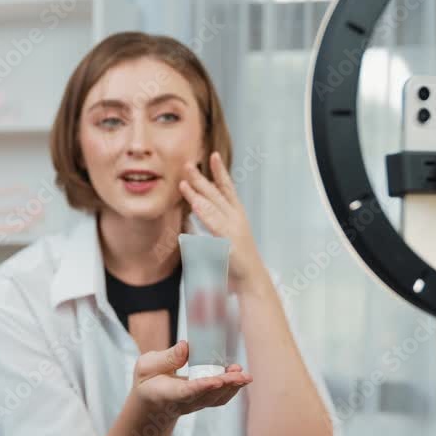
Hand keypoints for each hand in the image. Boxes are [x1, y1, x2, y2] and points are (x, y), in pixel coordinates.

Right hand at [131, 340, 251, 417]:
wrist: (151, 404)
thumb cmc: (148, 381)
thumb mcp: (146, 366)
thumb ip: (165, 358)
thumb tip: (186, 346)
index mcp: (166, 393)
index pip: (186, 392)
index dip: (201, 387)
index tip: (215, 381)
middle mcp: (183, 403)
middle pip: (207, 396)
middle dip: (225, 385)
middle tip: (240, 374)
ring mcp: (195, 405)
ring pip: (217, 399)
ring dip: (232, 386)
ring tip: (244, 374)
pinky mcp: (203, 403)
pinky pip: (220, 398)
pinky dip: (232, 388)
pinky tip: (239, 376)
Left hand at [179, 151, 268, 293]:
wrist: (250, 280)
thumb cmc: (235, 258)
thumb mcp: (221, 237)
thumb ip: (209, 224)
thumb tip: (190, 216)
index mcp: (236, 214)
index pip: (227, 189)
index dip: (220, 172)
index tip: (214, 155)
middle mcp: (236, 218)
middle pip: (216, 195)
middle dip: (201, 179)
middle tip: (187, 165)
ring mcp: (233, 230)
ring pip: (213, 209)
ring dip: (197, 196)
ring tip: (184, 184)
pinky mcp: (229, 244)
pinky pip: (214, 228)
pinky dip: (204, 218)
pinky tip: (194, 208)